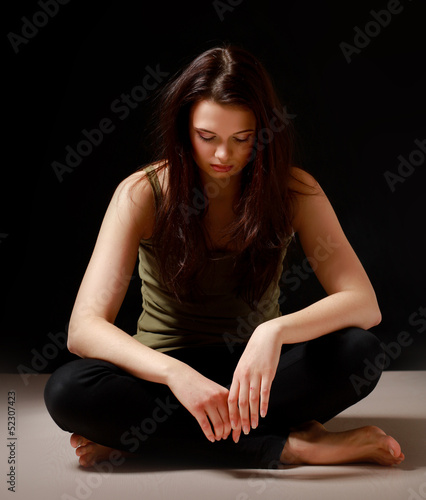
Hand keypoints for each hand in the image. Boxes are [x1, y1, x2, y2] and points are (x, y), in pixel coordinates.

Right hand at [167, 363, 231, 442]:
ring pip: (218, 425)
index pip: (235, 413)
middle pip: (228, 421)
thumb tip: (230, 418)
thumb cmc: (198, 383)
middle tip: (224, 437)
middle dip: (227, 432)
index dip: (237, 426)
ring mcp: (207, 403)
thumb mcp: (214, 389)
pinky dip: (209, 435)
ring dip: (219, 435)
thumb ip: (223, 400)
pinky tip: (210, 438)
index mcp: (224, 393)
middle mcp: (218, 398)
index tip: (236, 434)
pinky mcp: (196, 408)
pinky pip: (206, 426)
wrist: (182, 376)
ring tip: (217, 438)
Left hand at [228, 323, 281, 442]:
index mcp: (236, 375)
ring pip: (252, 399)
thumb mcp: (243, 365)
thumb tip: (237, 396)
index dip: (231, 414)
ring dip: (252, 415)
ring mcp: (255, 375)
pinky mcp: (267, 373)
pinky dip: (264, 404)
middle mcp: (244, 376)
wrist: (265, 337)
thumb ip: (240, 380)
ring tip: (253, 427)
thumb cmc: (254, 352)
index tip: (231, 426)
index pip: (231, 398)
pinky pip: (265, 392)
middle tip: (242, 432)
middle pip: (241, 402)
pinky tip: (263, 414)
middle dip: (241, 419)